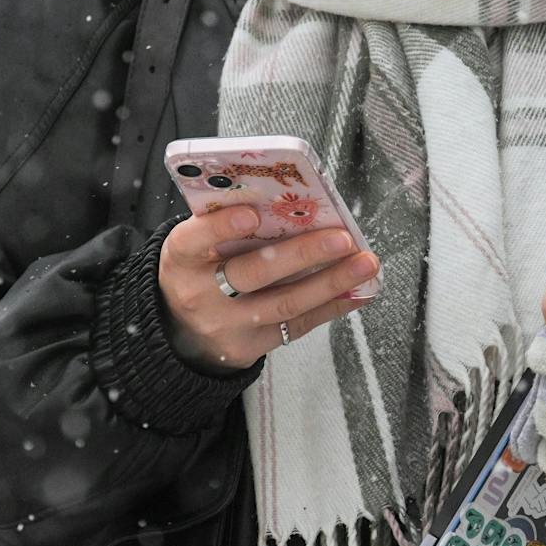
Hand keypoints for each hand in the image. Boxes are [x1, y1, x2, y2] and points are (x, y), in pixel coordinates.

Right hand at [159, 206, 378, 371]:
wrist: (181, 332)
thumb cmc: (199, 270)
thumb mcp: (195, 244)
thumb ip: (226, 221)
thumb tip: (288, 198)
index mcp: (181, 259)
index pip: (194, 241)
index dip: (221, 227)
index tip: (252, 215)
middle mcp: (200, 295)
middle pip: (252, 274)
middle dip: (302, 254)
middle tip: (342, 237)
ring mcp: (227, 325)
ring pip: (284, 303)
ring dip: (331, 282)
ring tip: (364, 263)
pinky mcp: (251, 347)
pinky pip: (298, 325)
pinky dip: (333, 306)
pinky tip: (359, 290)